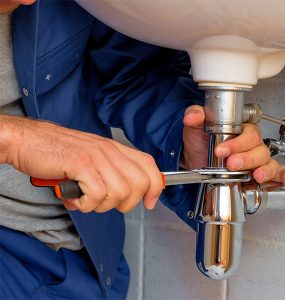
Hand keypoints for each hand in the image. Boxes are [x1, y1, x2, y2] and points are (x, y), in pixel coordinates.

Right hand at [0, 115, 162, 212]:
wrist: (28, 140)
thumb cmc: (58, 153)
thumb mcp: (91, 158)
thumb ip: (109, 172)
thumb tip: (126, 194)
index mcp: (114, 148)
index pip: (148, 164)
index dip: (155, 186)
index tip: (150, 202)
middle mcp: (109, 150)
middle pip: (139, 184)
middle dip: (126, 203)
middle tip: (105, 203)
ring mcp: (95, 156)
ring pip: (119, 193)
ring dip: (100, 205)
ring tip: (83, 199)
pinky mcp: (80, 164)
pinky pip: (96, 195)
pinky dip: (85, 205)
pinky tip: (73, 198)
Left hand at [180, 105, 284, 183]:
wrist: (194, 160)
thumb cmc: (199, 142)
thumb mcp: (195, 128)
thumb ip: (194, 117)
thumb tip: (193, 115)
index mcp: (240, 130)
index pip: (248, 133)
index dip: (237, 142)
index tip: (221, 150)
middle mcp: (251, 144)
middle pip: (259, 149)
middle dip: (246, 158)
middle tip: (231, 163)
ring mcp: (255, 159)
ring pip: (268, 161)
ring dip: (264, 168)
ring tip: (255, 175)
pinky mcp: (256, 173)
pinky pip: (275, 173)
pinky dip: (281, 175)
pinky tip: (282, 177)